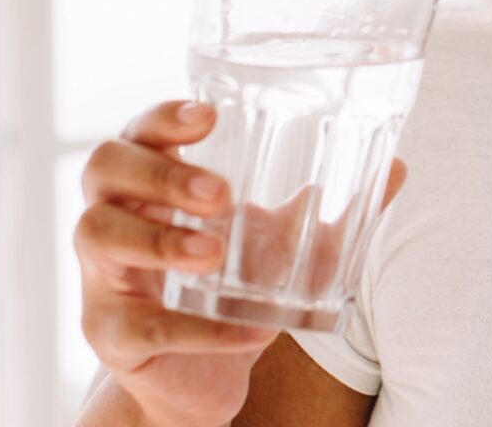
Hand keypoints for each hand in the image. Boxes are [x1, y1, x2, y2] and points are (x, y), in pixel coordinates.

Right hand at [74, 99, 406, 426]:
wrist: (199, 375)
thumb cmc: (231, 286)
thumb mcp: (282, 244)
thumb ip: (332, 209)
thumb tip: (397, 167)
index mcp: (151, 183)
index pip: (138, 130)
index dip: (163, 118)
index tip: (210, 116)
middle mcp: (115, 216)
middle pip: (103, 168)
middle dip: (159, 174)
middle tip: (221, 192)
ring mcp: (103, 276)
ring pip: (95, 234)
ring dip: (157, 241)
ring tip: (214, 255)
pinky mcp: (110, 334)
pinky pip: (139, 326)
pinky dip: (198, 329)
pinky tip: (252, 330)